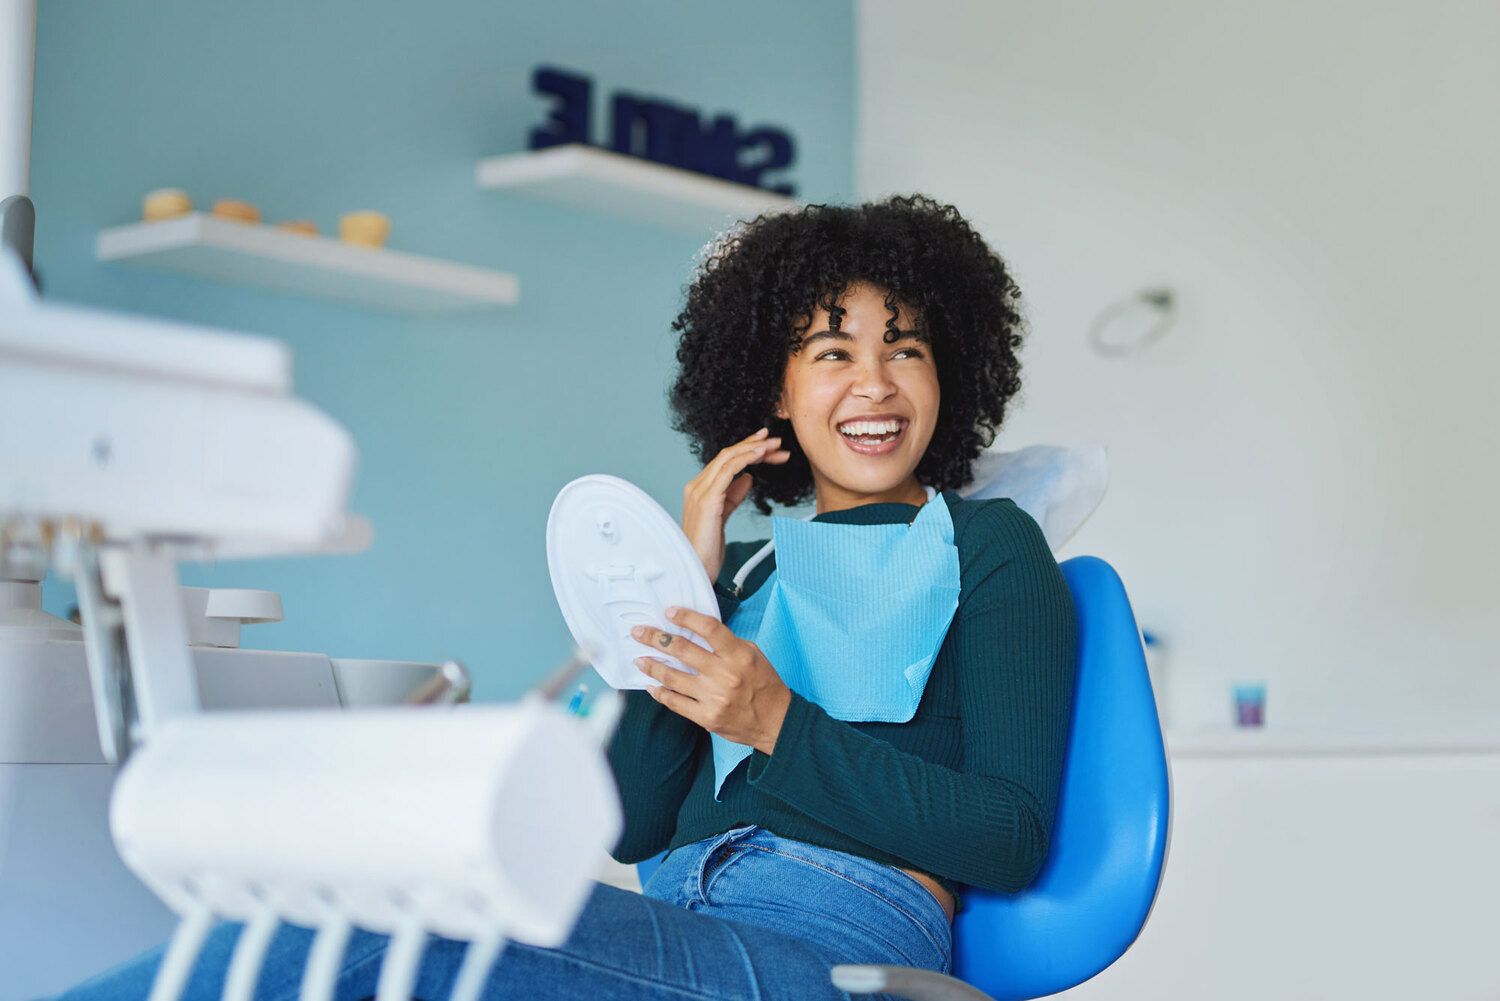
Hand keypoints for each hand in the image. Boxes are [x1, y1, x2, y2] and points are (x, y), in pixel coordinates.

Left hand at [631, 606, 791, 753]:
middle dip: (656, 638)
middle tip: (639, 632)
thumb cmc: (764, 685)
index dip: (687, 617)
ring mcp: (714, 697)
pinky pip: (676, 703)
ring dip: (652, 666)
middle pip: (683, 650)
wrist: (776, 722)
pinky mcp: (706, 717)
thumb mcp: (753, 655)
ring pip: (673, 677)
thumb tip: (698, 631)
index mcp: (738, 655)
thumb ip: (728, 643)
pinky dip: (661, 693)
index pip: (709, 628)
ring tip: (639, 659)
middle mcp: (724, 674)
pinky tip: (652, 686)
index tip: (669, 612)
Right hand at [681, 427, 791, 580]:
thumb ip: (733, 496)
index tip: (768, 446)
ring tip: (774, 444)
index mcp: (699, 489)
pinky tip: (760, 454)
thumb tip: (748, 478)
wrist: (695, 571)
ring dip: (753, 448)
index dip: (747, 451)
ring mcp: (699, 492)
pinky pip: (728, 471)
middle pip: (727, 455)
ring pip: (727, 458)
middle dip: (753, 445)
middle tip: (776, 440)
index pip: (725, 462)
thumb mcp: (723, 517)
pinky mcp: (707, 500)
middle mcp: (696, 486)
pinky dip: (745, 458)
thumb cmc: (707, 550)